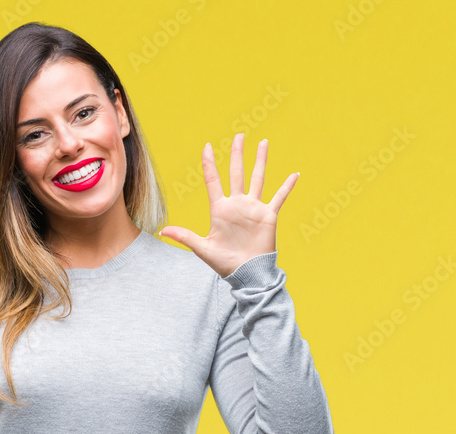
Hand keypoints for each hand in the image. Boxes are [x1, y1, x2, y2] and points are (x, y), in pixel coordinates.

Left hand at [158, 133, 298, 277]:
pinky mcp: (268, 216)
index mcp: (220, 209)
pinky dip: (287, 186)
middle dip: (237, 154)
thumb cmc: (224, 263)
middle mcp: (237, 204)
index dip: (210, 163)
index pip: (213, 181)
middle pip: (236, 173)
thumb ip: (185, 237)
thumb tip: (162, 232)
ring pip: (257, 178)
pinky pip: (279, 198)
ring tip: (263, 143)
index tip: (208, 146)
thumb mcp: (202, 248)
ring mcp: (253, 208)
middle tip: (239, 135)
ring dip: (260, 161)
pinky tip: (295, 175)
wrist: (246, 273)